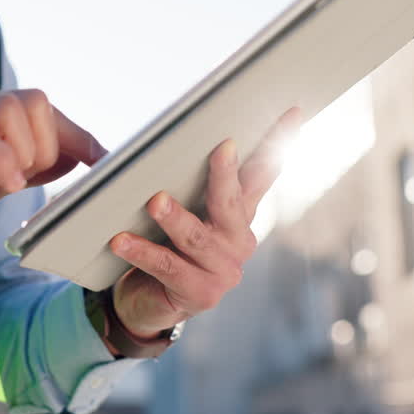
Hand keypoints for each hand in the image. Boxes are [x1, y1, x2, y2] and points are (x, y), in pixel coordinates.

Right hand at [0, 90, 104, 300]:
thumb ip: (20, 165)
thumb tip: (71, 156)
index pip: (38, 107)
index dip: (76, 134)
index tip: (101, 163)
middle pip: (34, 100)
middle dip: (50, 146)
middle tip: (29, 184)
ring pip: (13, 108)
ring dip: (28, 153)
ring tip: (11, 186)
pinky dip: (3, 164)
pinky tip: (0, 189)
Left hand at [107, 109, 302, 338]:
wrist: (147, 302)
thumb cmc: (164, 246)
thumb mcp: (184, 212)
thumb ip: (188, 182)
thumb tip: (170, 135)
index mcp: (238, 216)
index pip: (261, 174)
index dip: (277, 143)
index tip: (293, 111)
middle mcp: (238, 242)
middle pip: (232, 203)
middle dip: (225, 175)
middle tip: (220, 149)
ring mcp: (223, 271)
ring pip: (197, 238)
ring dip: (175, 218)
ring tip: (155, 201)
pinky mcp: (199, 294)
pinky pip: (167, 267)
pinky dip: (142, 251)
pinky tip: (121, 241)